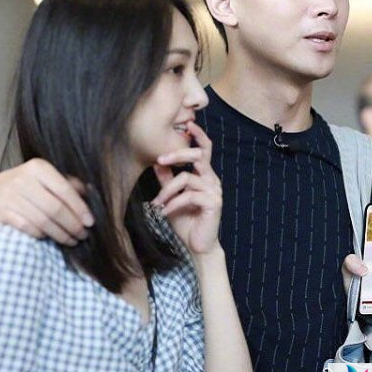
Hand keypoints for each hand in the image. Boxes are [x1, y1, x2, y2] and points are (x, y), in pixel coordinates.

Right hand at [0, 159, 93, 244]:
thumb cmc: (27, 186)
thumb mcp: (45, 178)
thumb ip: (66, 183)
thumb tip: (89, 192)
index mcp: (38, 168)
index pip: (65, 190)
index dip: (79, 208)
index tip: (90, 222)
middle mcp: (22, 179)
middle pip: (54, 208)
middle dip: (72, 225)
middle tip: (83, 235)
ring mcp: (8, 195)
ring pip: (42, 220)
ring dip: (60, 234)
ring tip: (71, 240)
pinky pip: (26, 227)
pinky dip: (40, 234)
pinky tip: (49, 238)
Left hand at [151, 122, 221, 256]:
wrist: (197, 246)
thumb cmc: (185, 221)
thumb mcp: (171, 197)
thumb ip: (167, 179)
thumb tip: (157, 161)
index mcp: (205, 175)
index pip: (205, 150)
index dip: (198, 136)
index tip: (187, 125)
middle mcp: (212, 180)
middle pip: (198, 156)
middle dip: (178, 154)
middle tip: (159, 158)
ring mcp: (214, 191)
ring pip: (187, 178)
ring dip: (167, 190)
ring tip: (157, 203)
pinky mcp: (214, 204)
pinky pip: (189, 196)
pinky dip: (173, 203)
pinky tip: (164, 212)